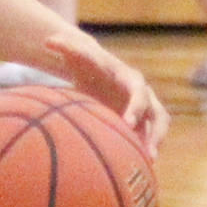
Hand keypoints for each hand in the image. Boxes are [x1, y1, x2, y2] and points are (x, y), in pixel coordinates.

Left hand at [43, 33, 169, 155]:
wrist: (97, 73)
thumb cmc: (87, 66)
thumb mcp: (77, 58)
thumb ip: (66, 49)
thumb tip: (47, 39)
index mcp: (130, 79)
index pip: (138, 92)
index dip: (135, 107)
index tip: (127, 123)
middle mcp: (143, 93)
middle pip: (157, 113)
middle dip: (154, 132)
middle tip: (147, 152)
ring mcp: (145, 108)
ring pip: (158, 126)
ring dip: (155, 143)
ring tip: (148, 163)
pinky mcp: (141, 120)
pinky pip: (149, 136)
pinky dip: (146, 149)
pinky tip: (138, 167)